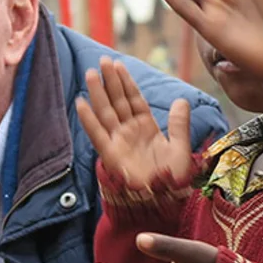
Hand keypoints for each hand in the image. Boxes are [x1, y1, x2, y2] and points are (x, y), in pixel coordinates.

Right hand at [76, 57, 193, 189]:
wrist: (163, 201)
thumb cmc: (173, 179)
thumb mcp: (181, 147)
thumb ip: (179, 124)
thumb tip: (181, 101)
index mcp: (146, 128)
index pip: (134, 100)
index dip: (126, 82)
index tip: (119, 65)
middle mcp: (130, 132)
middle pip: (117, 101)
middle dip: (110, 81)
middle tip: (103, 61)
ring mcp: (119, 142)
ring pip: (106, 112)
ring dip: (98, 93)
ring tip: (91, 74)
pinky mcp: (110, 154)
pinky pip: (97, 133)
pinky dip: (89, 119)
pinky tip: (81, 103)